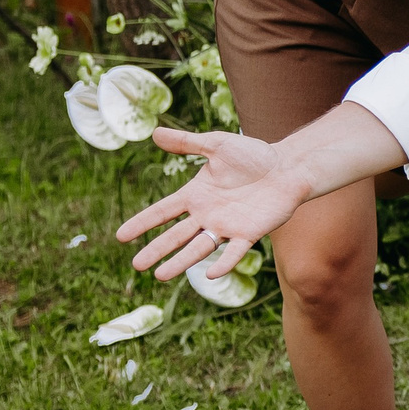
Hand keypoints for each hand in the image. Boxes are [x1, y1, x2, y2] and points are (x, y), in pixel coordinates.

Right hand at [116, 127, 313, 281]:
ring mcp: (227, 226)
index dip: (142, 223)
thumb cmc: (253, 155)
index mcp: (195, 195)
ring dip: (180, 262)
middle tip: (136, 265)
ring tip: (160, 276)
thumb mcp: (216, 145)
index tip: (121, 236)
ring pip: (199, 248)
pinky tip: (209, 274)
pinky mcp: (249, 234)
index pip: (162, 212)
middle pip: (176, 236)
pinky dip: (223, 263)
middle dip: (156, 250)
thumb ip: (187, 143)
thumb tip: (154, 133)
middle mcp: (207, 215)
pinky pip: (233, 252)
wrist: (287, 167)